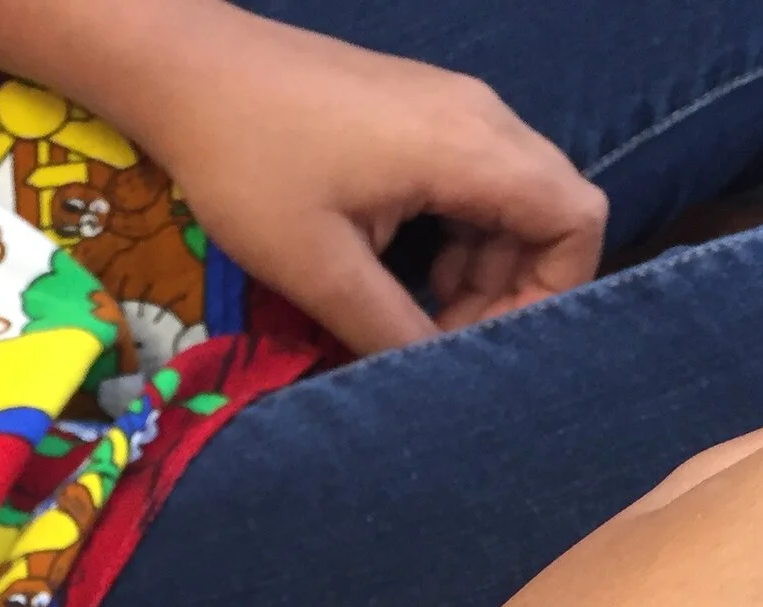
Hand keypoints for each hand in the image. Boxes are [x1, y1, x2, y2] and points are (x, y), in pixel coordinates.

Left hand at [114, 11, 606, 353]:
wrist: (186, 70)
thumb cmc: (247, 163)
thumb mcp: (317, 268)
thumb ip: (390, 329)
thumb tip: (435, 380)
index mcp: (469, 148)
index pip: (576, 220)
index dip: (553, 294)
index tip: (487, 344)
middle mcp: (479, 117)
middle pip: (549, 212)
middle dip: (513, 290)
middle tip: (444, 343)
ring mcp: (450, 107)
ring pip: (510, 201)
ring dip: (481, 269)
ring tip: (417, 318)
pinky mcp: (417, 112)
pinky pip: (471, 181)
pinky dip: (455, 237)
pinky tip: (402, 275)